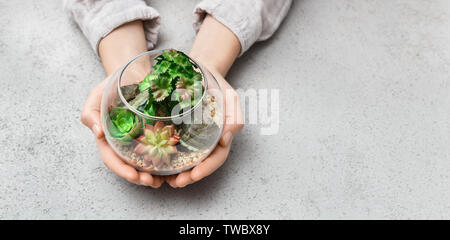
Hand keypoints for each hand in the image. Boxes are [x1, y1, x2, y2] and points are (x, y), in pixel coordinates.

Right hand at [81, 77, 163, 187]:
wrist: (134, 72)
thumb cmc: (113, 85)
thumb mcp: (96, 96)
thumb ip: (91, 113)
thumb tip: (98, 133)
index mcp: (109, 138)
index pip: (113, 158)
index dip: (122, 169)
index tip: (134, 176)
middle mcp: (125, 142)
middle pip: (131, 166)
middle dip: (140, 177)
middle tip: (152, 182)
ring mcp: (142, 139)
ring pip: (146, 162)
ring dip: (154, 174)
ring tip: (164, 181)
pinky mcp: (157, 133)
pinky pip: (161, 149)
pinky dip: (166, 161)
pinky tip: (174, 168)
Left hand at [165, 70, 243, 187]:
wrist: (199, 69)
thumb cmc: (217, 83)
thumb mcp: (230, 97)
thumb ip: (234, 116)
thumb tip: (226, 140)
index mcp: (220, 136)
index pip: (216, 157)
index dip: (206, 169)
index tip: (194, 175)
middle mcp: (206, 140)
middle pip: (200, 164)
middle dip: (189, 176)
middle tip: (176, 183)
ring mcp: (192, 137)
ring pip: (186, 160)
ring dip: (176, 173)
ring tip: (164, 180)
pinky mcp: (177, 131)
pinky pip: (172, 148)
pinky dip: (166, 159)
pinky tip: (156, 165)